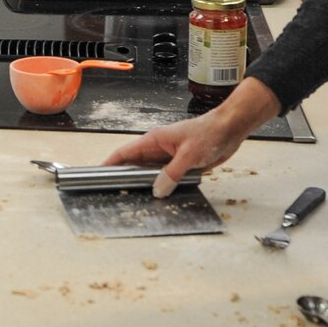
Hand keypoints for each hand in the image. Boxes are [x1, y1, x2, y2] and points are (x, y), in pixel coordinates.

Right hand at [103, 78, 277, 194]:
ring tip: (134, 198)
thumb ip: (172, 173)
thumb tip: (158, 190)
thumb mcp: (189, 155)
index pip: (124, 152)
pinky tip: (160, 196)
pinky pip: (166, 177)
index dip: (110, 163)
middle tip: (113, 193)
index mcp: (154, 140)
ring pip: (150, 172)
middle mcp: (158, 148)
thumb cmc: (209, 132)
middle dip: (124, 177)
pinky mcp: (181, 164)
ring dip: (145, 184)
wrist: (230, 128)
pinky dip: (161, 185)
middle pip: (134, 164)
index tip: (97, 174)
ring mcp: (169, 157)